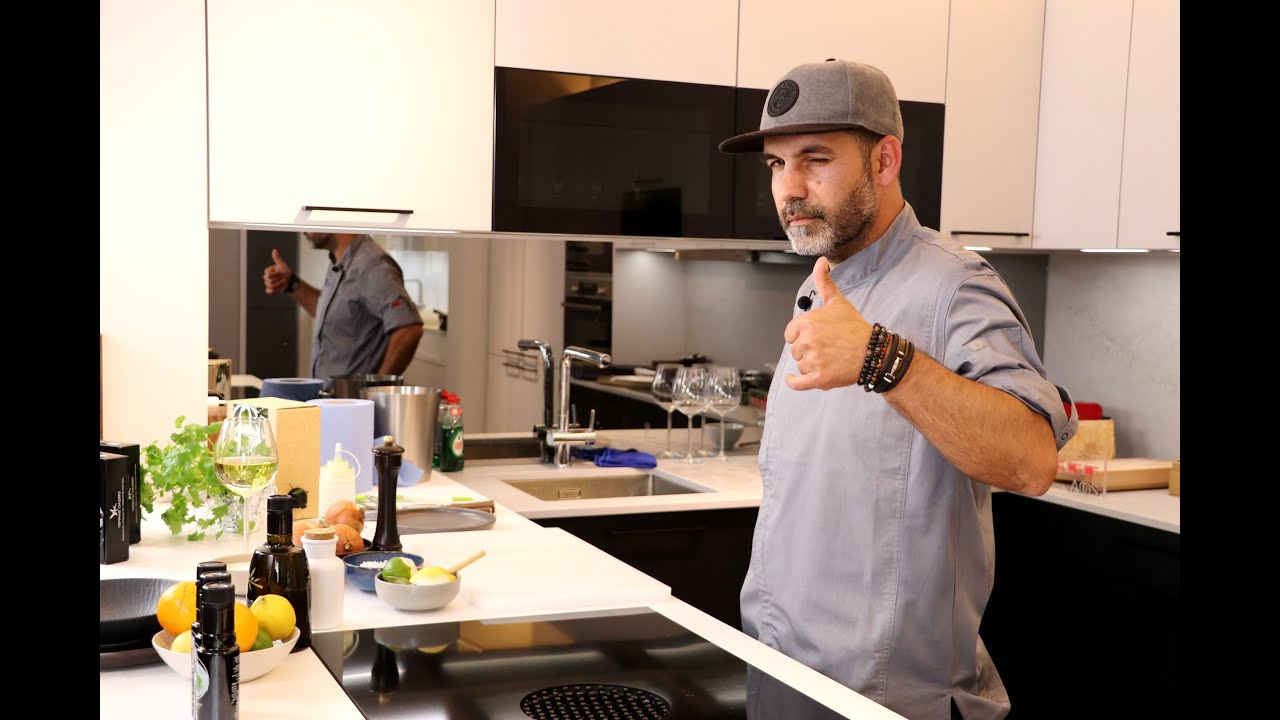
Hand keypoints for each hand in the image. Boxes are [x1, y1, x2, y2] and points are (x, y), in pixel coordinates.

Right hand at [263, 248, 292, 293]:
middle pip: (269, 280)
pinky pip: (268, 291)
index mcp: (268, 271)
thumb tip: (274, 250)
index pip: (268, 274)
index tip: (281, 272)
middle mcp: (266, 277)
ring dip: (279, 284)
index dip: (276, 274)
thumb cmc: (286, 271)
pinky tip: (278, 288)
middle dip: (278, 279)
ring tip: (283, 282)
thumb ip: (277, 258)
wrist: (290, 280)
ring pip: (270, 285)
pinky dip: (273, 290)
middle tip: (283, 277)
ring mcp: (268, 284)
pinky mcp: (270, 289)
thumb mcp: (282, 265)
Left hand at [784, 256, 871, 390]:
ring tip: (829, 359)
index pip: (791, 334)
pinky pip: (798, 383)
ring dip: (811, 365)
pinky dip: (794, 382)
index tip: (816, 336)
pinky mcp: (818, 378)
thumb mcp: (837, 302)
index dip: (801, 336)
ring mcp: (813, 361)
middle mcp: (807, 341)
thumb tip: (821, 262)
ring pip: (800, 366)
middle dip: (808, 351)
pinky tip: (793, 379)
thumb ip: (824, 282)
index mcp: (806, 323)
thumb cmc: (855, 328)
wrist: (873, 352)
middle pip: (795, 351)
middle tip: (827, 348)